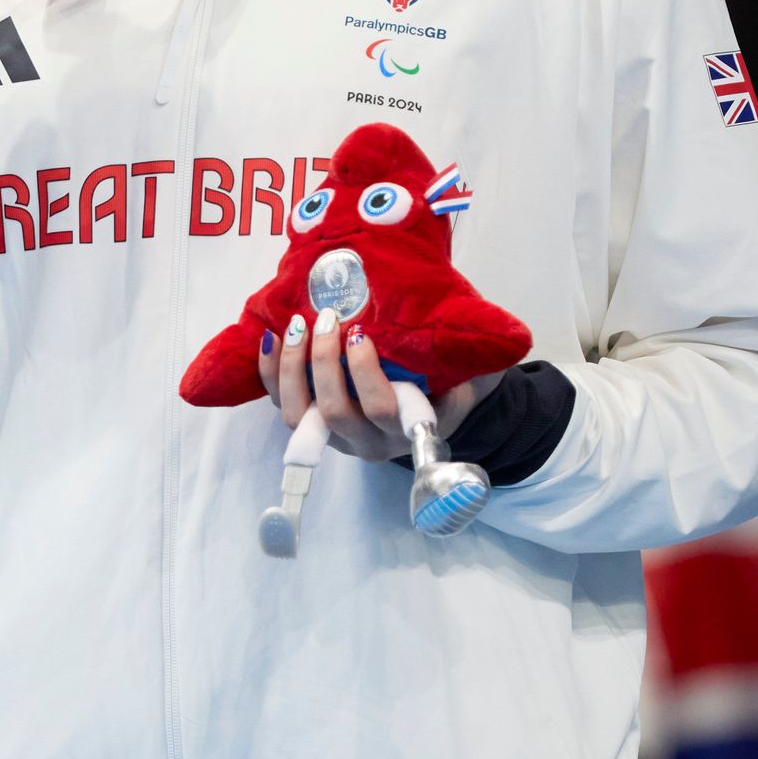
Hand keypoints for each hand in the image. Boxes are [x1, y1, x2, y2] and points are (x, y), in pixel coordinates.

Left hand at [259, 310, 503, 459]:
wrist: (437, 407)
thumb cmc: (453, 382)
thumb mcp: (474, 371)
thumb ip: (476, 358)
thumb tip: (487, 335)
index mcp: (410, 427)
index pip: (382, 408)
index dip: (364, 374)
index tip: (360, 334)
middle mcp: (370, 440)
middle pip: (334, 410)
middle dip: (324, 361)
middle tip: (328, 318)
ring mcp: (338, 437)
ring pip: (298, 416)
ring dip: (292, 368)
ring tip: (297, 325)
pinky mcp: (313, 428)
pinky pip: (281, 407)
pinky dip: (270, 374)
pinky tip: (270, 338)